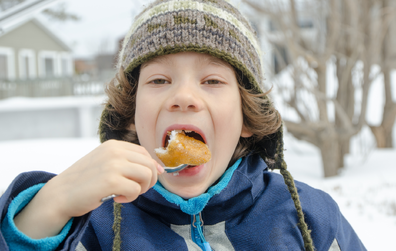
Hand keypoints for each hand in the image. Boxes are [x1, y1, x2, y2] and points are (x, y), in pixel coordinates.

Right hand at [14, 140, 163, 238]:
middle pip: (149, 164)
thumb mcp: (105, 162)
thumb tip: (159, 169)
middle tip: (136, 190)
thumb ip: (128, 162)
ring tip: (125, 194)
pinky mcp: (111, 181)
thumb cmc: (84, 181)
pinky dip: (130, 198)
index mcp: (113, 145)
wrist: (60, 194)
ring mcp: (113, 165)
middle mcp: (115, 151)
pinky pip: (136, 190)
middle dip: (149, 181)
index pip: (144, 153)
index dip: (151, 167)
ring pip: (147, 176)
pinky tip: (117, 199)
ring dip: (141, 189)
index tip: (149, 179)